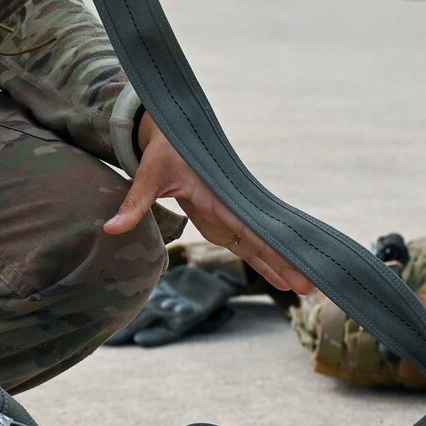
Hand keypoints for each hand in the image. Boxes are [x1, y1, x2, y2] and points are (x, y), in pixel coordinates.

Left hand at [104, 114, 313, 294]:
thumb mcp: (149, 174)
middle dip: (287, 262)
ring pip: (261, 245)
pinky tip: (282, 280)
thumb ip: (135, 203)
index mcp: (220, 195)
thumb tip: (112, 230)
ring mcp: (230, 217)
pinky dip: (266, 261)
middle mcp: (231, 207)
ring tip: (307, 289)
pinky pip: (249, 246)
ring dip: (281, 265)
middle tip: (313, 286)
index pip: (249, 225)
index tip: (294, 261)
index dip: (271, 246)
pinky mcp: (224, 223)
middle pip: (264, 239)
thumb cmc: (163, 153)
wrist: (170, 136)